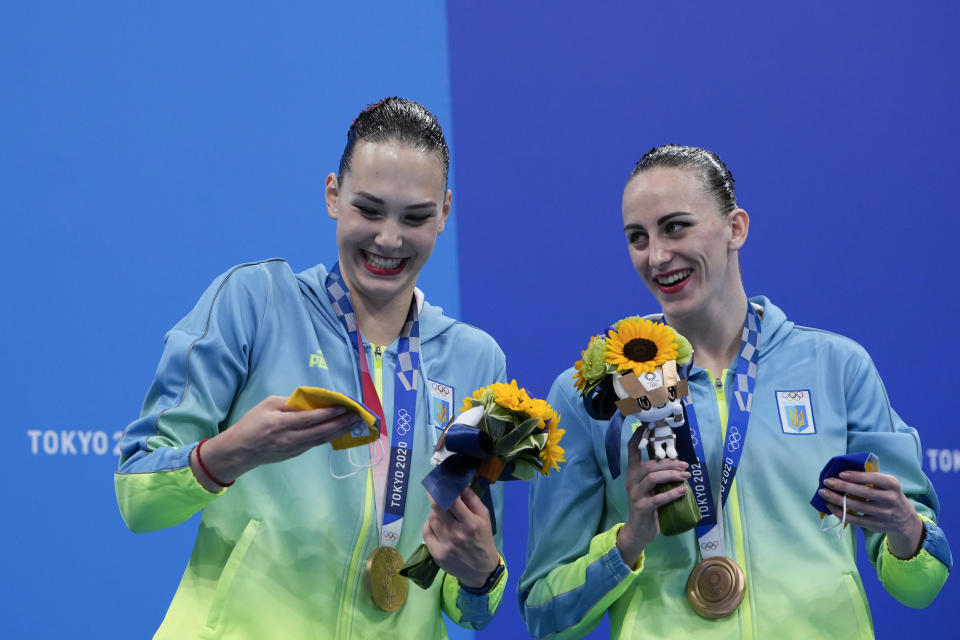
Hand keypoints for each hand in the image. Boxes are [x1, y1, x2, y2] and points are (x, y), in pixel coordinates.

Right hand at [191, 395, 363, 489]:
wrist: (240, 451)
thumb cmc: (251, 423)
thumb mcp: (267, 405)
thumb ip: (289, 402)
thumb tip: (312, 401)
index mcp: (280, 423)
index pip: (310, 418)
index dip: (330, 412)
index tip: (345, 405)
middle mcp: (290, 438)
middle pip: (321, 431)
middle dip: (342, 423)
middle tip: (358, 415)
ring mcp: (294, 449)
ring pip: (322, 440)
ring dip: (340, 431)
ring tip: (355, 423)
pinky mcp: (296, 454)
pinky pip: (316, 444)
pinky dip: (330, 436)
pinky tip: (340, 430)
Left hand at [422, 489, 499, 588]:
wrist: (481, 570)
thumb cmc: (483, 539)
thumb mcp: (484, 517)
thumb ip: (472, 500)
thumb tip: (459, 484)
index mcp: (471, 523)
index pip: (452, 500)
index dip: (442, 488)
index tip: (438, 480)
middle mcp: (457, 533)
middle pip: (437, 507)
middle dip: (433, 495)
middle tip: (431, 488)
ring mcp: (445, 544)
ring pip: (431, 518)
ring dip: (435, 512)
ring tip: (442, 514)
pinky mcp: (436, 553)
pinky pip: (426, 532)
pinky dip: (429, 525)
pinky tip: (436, 525)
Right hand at [617, 427, 689, 566]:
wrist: (638, 532)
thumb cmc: (647, 507)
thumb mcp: (649, 489)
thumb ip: (657, 477)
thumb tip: (678, 464)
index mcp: (633, 474)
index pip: (632, 451)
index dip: (638, 437)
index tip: (647, 427)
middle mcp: (631, 482)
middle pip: (648, 465)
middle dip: (669, 463)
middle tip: (685, 465)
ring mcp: (635, 495)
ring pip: (652, 478)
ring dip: (672, 475)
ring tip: (686, 476)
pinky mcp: (642, 508)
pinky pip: (658, 498)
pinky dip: (672, 493)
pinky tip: (683, 491)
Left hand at [819, 470, 923, 557]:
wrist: (904, 518)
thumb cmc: (887, 494)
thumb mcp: (886, 484)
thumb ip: (870, 478)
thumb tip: (842, 473)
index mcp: (892, 485)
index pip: (875, 478)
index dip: (857, 476)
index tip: (841, 473)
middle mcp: (890, 499)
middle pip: (863, 492)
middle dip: (843, 486)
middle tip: (826, 482)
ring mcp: (884, 514)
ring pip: (857, 506)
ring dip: (837, 500)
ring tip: (823, 493)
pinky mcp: (876, 525)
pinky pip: (855, 519)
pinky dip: (840, 513)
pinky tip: (830, 506)